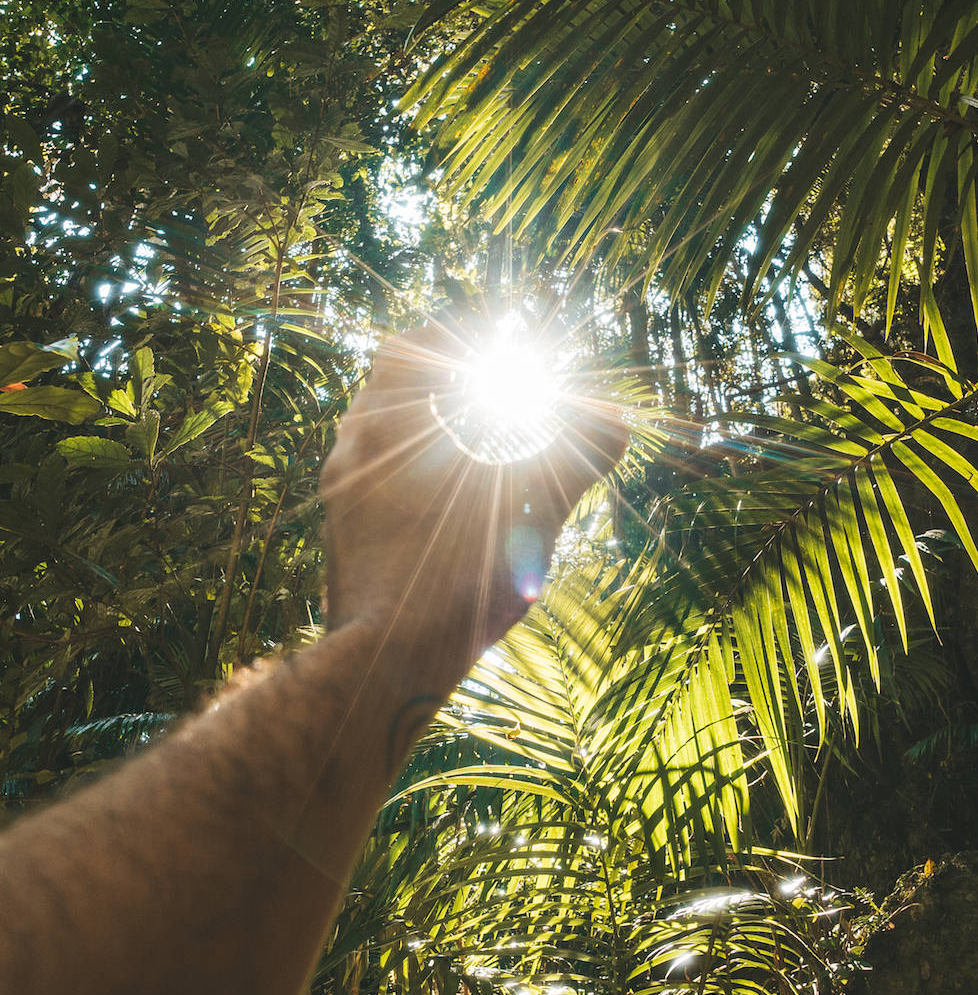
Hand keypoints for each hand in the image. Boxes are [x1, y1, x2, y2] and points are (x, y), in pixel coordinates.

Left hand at [320, 320, 626, 682]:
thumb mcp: (532, 510)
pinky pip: (375, 479)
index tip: (494, 333)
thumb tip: (620, 422)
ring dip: (424, 423)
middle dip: (440, 376)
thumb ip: (575, 459)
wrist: (385, 662)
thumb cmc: (457, 577)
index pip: (410, 346)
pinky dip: (410, 468)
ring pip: (379, 435)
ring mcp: (341, 495)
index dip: (455, 333)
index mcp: (388, 424)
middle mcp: (352, 450)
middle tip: (488, 377)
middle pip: (389, 386)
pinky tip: (447, 495)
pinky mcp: (341, 537)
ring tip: (473, 434)